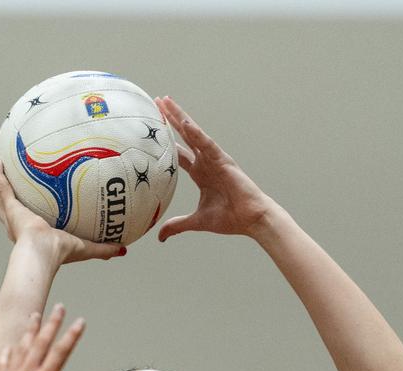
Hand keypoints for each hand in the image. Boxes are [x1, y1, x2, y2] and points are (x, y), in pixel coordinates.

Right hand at [0, 159, 124, 264]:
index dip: (29, 214)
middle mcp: (19, 225)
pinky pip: (3, 187)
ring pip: (1, 198)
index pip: (30, 222)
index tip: (32, 204)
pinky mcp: (11, 208)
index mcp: (33, 234)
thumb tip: (124, 250)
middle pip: (9, 209)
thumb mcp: (86, 248)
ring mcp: (13, 216)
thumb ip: (104, 248)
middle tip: (10, 182)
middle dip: (8, 197)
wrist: (42, 252)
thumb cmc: (61, 253)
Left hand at [0, 305, 97, 370]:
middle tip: (59, 308)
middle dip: (52, 324)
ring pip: (22, 347)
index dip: (72, 336)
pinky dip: (9, 351)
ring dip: (30, 330)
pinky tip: (10, 347)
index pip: (61, 352)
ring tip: (34, 316)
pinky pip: (4, 361)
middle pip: (41, 342)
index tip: (80, 322)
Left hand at [155, 96, 275, 239]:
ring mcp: (214, 159)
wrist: (251, 219)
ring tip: (166, 102)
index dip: (166, 142)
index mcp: (200, 173)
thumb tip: (160, 237)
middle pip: (184, 136)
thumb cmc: (230, 218)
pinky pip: (207, 144)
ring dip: (179, 117)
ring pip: (193, 133)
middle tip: (157, 102)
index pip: (179, 153)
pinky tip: (184, 122)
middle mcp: (206, 162)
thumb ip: (177, 225)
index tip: (151, 131)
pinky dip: (196, 133)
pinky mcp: (223, 160)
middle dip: (170, 120)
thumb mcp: (196, 221)